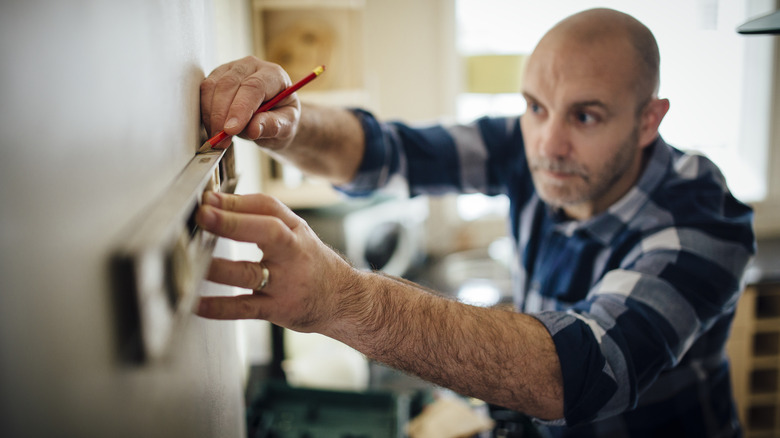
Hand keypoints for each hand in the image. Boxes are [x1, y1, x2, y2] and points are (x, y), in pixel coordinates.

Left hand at [194, 191, 361, 332]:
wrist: (343, 299)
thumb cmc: (310, 262)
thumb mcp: (297, 232)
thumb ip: (261, 216)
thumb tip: (215, 202)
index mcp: (294, 231)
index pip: (268, 208)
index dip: (237, 201)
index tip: (208, 198)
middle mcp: (292, 254)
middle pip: (266, 233)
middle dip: (233, 223)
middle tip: (204, 215)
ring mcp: (286, 283)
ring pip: (250, 273)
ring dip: (220, 267)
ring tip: (194, 260)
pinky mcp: (278, 309)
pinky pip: (245, 308)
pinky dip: (220, 307)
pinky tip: (197, 303)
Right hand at [200, 56, 299, 149]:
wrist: (274, 116)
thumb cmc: (282, 119)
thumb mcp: (287, 126)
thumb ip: (273, 126)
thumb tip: (253, 129)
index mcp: (274, 75)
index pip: (254, 86)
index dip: (240, 108)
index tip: (231, 130)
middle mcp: (251, 66)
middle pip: (229, 84)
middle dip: (221, 114)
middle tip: (221, 139)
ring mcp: (232, 69)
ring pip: (212, 86)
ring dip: (211, 114)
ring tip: (218, 137)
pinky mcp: (217, 76)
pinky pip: (204, 91)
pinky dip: (205, 112)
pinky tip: (212, 128)